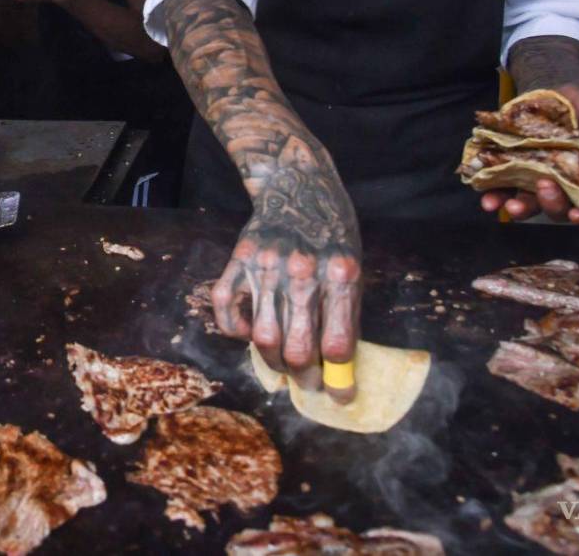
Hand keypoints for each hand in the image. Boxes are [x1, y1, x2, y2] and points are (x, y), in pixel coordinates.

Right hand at [214, 150, 363, 402]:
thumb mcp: (352, 267)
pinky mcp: (238, 259)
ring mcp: (265, 265)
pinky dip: (234, 330)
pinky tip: (248, 333)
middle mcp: (301, 271)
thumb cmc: (332, 231)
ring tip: (283, 366)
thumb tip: (338, 368)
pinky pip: (226, 309)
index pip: (338, 345)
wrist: (297, 183)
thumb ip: (343, 311)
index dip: (340, 381)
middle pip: (297, 349)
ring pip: (262, 337)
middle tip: (308, 383)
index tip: (340, 395)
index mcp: (340, 274)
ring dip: (273, 362)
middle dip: (305, 378)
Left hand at [475, 83, 578, 219]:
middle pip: (555, 207)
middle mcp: (559, 187)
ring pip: (526, 203)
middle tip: (545, 187)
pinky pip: (500, 186)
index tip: (578, 215)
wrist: (554, 94)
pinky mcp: (512, 170)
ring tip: (509, 206)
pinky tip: (485, 195)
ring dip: (517, 207)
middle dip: (550, 202)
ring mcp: (534, 181)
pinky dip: (493, 192)